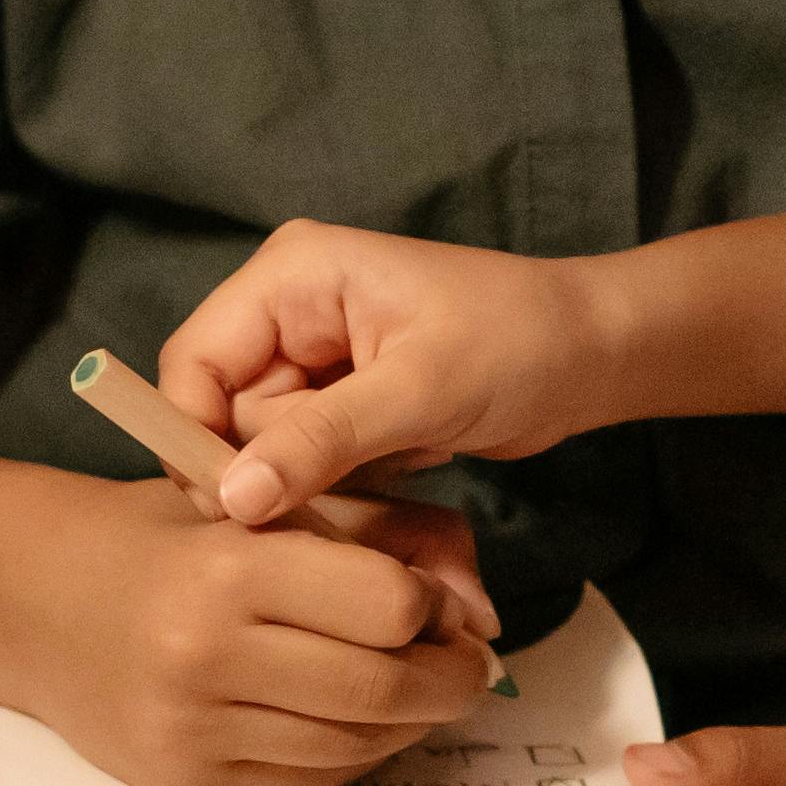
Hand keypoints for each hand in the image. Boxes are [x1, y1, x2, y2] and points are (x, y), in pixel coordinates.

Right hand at [0, 454, 501, 785]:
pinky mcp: (188, 785)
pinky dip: (353, 751)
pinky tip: (354, 718)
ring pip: (359, 745)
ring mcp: (192, 731)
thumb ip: (385, 532)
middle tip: (465, 663)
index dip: (435, 606)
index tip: (441, 604)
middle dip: (450, 678)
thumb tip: (481, 608)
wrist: (27, 599)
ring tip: (415, 686)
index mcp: (227, 567)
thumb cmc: (164, 537)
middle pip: (388, 687)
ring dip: (409, 721)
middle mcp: (205, 656)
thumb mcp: (265, 503)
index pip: (390, 605)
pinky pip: (312, 780)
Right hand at [163, 222, 633, 522]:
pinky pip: (308, 461)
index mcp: (290, 276)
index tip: (230, 509)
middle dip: (275, 464)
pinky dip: (342, 486)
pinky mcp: (343, 404)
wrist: (591, 356)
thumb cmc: (517, 343)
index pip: (195, 361)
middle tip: (349, 487)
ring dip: (316, 482)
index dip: (197, 435)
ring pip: (267, 448)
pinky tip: (397, 475)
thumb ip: (322, 440)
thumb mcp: (419, 390)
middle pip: (226, 412)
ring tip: (391, 472)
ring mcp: (314, 361)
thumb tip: (233, 497)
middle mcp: (288, 312)